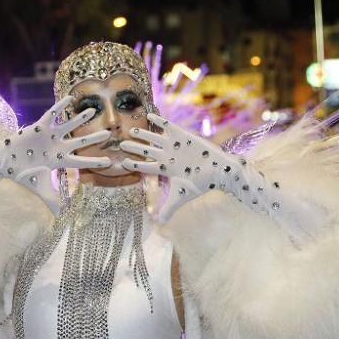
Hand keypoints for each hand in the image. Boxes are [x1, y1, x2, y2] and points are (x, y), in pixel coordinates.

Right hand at [7, 96, 110, 207]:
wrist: (5, 163)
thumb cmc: (22, 175)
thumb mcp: (40, 188)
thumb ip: (51, 199)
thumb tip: (60, 215)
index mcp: (59, 160)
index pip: (81, 161)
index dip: (94, 162)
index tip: (109, 162)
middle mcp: (57, 147)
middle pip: (79, 142)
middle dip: (93, 138)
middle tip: (108, 134)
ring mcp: (49, 136)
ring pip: (69, 125)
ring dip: (81, 119)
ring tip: (93, 110)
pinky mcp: (39, 127)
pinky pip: (52, 114)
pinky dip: (60, 107)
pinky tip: (70, 98)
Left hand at [120, 113, 282, 221]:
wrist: (218, 170)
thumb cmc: (201, 183)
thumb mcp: (181, 196)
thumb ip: (169, 208)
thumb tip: (158, 223)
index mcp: (165, 169)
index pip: (146, 166)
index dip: (134, 164)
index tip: (122, 162)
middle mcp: (167, 156)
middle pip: (147, 151)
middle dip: (134, 147)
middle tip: (121, 144)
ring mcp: (174, 145)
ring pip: (154, 138)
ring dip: (143, 134)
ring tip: (131, 129)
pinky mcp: (182, 135)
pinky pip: (168, 126)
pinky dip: (159, 122)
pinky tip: (149, 116)